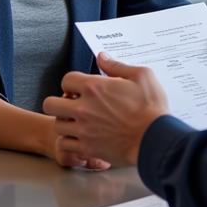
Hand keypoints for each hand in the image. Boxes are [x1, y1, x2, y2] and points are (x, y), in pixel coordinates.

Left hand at [43, 54, 168, 166]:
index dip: (72, 83)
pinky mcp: (88, 148)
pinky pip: (65, 144)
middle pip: (50, 103)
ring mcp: (83, 130)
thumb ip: (117, 66)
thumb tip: (102, 57)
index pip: (66, 80)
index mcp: (94, 88)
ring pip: (57, 125)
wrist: (156, 140)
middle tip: (72, 105)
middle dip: (59, 102)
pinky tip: (82, 137)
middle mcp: (84, 109)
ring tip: (77, 122)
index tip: (80, 88)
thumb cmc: (151, 108)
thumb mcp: (141, 76)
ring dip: (65, 122)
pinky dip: (70, 141)